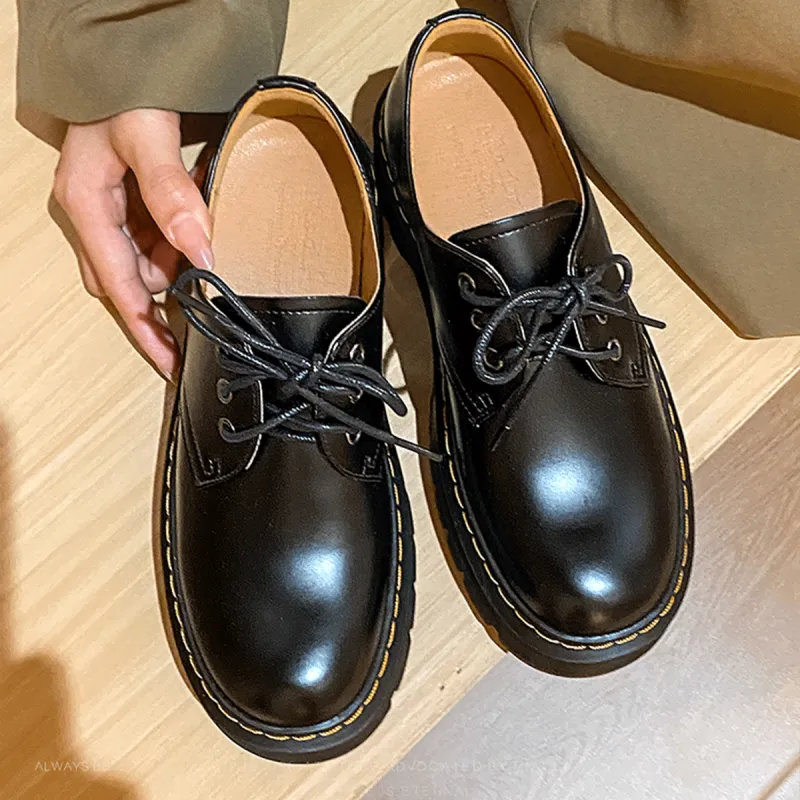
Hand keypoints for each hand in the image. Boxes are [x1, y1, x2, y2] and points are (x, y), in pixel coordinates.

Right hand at [54, 109, 212, 380]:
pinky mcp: (135, 202)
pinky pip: (161, 235)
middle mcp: (98, 215)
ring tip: (206, 232)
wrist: (123, 60)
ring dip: (181, 257)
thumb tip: (201, 251)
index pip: (119, 289)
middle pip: (134, 279)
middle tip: (211, 280)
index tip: (171, 361)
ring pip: (151, 259)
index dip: (146, 329)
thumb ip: (171, 194)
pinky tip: (200, 216)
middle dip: (172, 285)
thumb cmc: (121, 91)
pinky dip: (184, 235)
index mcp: (88, 209)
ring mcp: (116, 209)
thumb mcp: (145, 139)